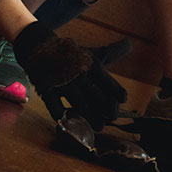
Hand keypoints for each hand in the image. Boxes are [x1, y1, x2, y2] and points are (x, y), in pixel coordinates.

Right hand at [12, 21, 126, 128]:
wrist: (40, 46)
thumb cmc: (72, 55)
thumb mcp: (92, 52)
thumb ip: (113, 52)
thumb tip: (131, 43)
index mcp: (90, 64)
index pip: (107, 81)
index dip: (116, 92)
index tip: (122, 101)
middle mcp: (77, 73)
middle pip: (95, 95)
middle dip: (106, 109)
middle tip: (112, 118)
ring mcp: (61, 82)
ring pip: (78, 103)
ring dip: (90, 117)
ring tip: (99, 127)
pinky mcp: (46, 89)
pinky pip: (54, 105)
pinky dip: (62, 115)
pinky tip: (70, 122)